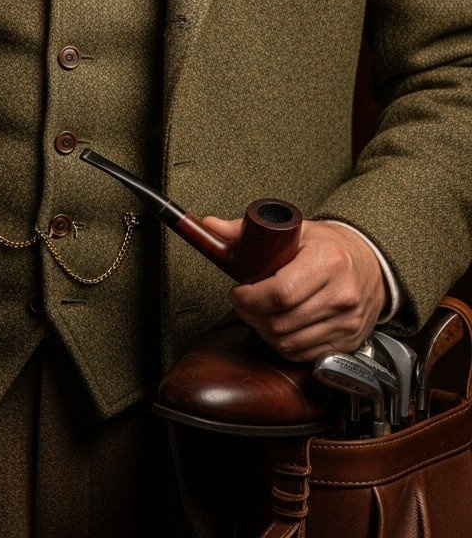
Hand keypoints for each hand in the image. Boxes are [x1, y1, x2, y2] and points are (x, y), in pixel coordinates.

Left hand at [201, 215, 386, 362]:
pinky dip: (283, 345)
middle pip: (281, 322)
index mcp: (328, 262)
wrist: (371, 264)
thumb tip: (209, 225)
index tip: (238, 291)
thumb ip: (247, 229)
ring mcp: (346, 323)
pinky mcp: (347, 342)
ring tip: (258, 314)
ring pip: (289, 343)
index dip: (250, 298)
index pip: (280, 293)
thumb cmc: (328, 246)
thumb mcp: (294, 230)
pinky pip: (304, 355)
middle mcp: (341, 295)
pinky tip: (277, 327)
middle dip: (251, 315)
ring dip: (264, 332)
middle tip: (243, 303)